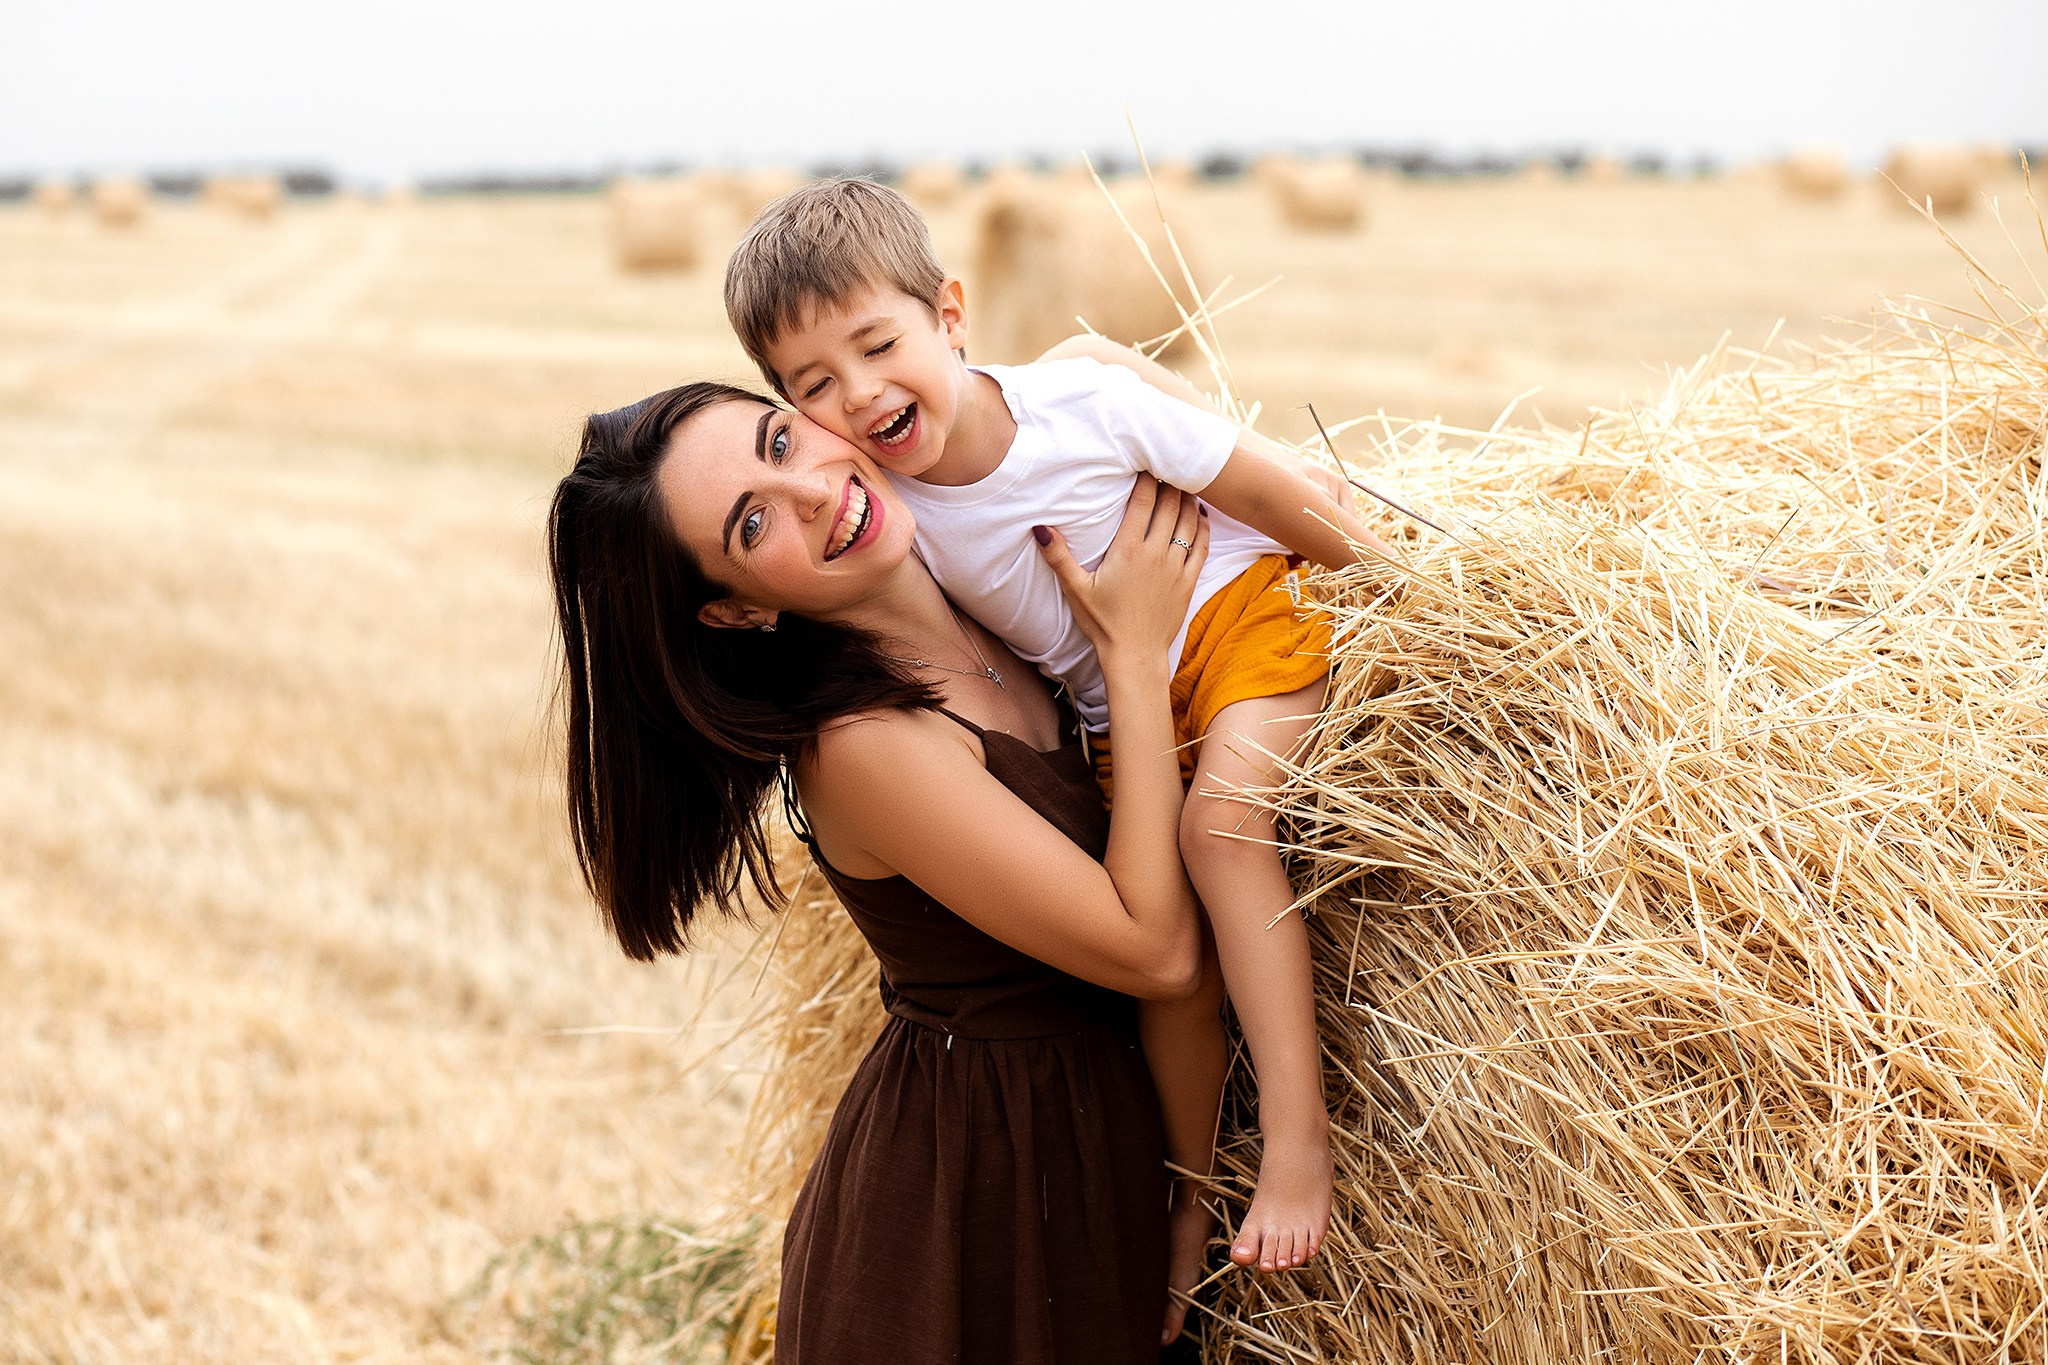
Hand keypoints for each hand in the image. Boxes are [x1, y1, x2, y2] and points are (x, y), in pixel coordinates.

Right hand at [1033, 479, 1208, 668]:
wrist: (1134, 655)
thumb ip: (1059, 557)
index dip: (1147, 478)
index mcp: (1127, 550)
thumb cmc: (1103, 623)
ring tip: (1186, 484)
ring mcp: (1175, 567)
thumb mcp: (1076, 590)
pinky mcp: (1188, 582)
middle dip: (1170, 483)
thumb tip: (1040, 528)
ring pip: (1187, 522)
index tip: (1147, 464)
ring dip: (1187, 499)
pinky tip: (1200, 516)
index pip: (1142, 502)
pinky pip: (1202, 547)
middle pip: (1169, 506)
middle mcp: (1155, 553)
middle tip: (1169, 466)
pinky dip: (1202, 527)